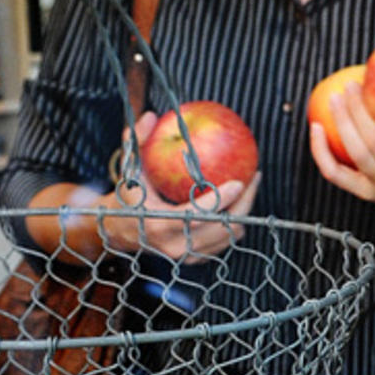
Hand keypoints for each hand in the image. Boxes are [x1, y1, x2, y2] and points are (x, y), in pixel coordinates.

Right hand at [102, 111, 260, 259]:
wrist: (120, 231)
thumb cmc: (129, 195)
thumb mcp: (129, 168)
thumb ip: (137, 142)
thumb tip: (150, 116)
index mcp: (157, 224)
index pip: (195, 215)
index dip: (220, 200)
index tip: (240, 181)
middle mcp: (174, 245)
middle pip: (221, 228)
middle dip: (243, 203)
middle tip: (254, 176)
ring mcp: (186, 256)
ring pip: (228, 236)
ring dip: (244, 211)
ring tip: (252, 184)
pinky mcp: (195, 259)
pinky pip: (225, 241)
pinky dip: (235, 221)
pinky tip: (241, 199)